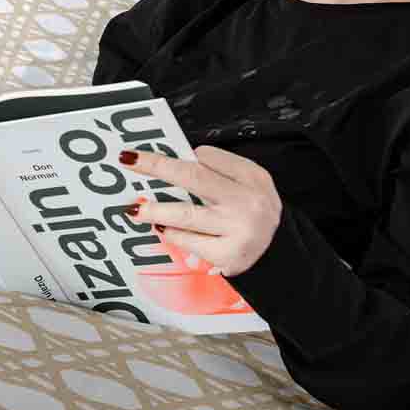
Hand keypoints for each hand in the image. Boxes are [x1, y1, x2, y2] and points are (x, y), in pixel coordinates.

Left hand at [121, 145, 281, 276]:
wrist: (279, 254)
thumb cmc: (256, 214)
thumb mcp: (253, 184)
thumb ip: (223, 171)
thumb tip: (183, 159)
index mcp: (253, 178)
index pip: (211, 158)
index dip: (183, 155)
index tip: (157, 154)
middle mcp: (246, 202)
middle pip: (193, 178)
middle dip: (158, 167)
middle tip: (130, 161)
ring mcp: (236, 230)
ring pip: (186, 215)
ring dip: (155, 210)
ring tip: (135, 208)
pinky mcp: (226, 255)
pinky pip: (190, 241)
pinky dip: (172, 234)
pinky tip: (162, 229)